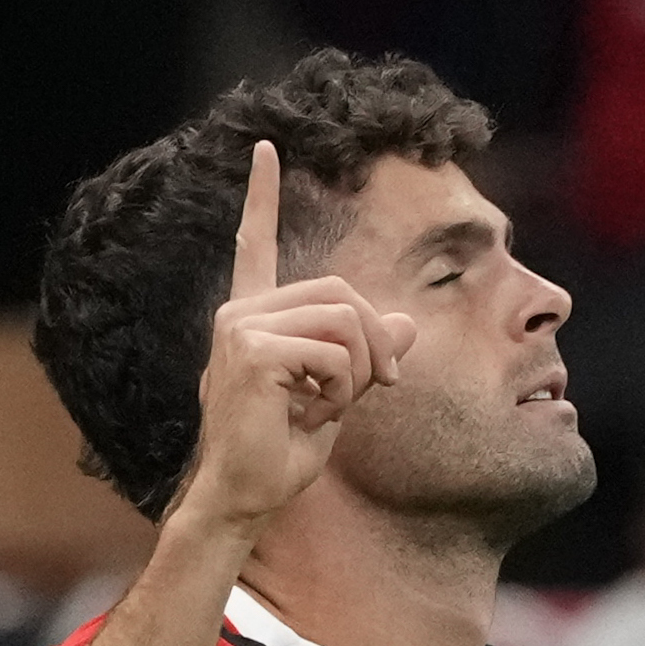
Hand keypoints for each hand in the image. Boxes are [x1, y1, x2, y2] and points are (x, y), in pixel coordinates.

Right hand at [176, 140, 416, 533]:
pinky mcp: (252, 351)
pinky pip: (334, 352)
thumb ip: (364, 355)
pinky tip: (311, 413)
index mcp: (251, 317)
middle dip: (375, 339)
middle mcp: (239, 314)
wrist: (243, 497)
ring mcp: (240, 329)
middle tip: (382, 385)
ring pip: (344, 320)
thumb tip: (405, 323)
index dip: (262, 197)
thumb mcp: (336, 396)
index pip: (254, 245)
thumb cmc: (278, 454)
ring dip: (359, 371)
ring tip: (330, 407)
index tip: (267, 149)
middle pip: (339, 291)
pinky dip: (342, 389)